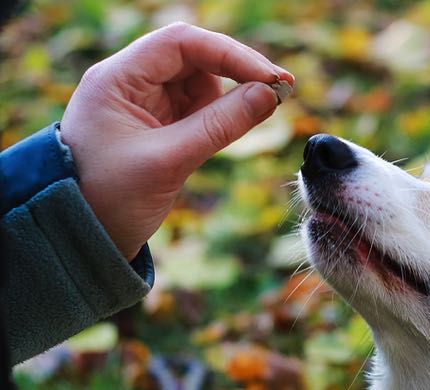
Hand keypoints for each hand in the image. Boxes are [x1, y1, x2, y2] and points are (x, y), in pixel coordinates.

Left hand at [60, 23, 293, 259]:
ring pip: (201, 83)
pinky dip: (221, 115)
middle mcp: (130, 82)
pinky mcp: (157, 127)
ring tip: (256, 115)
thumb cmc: (109, 199)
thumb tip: (270, 96)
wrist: (80, 237)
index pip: (182, 43)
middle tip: (282, 91)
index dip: (231, 54)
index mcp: (118, 79)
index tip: (270, 79)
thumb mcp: (169, 161)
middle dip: (238, 71)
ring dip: (230, 96)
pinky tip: (237, 127)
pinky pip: (198, 109)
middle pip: (195, 57)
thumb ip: (221, 125)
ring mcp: (144, 104)